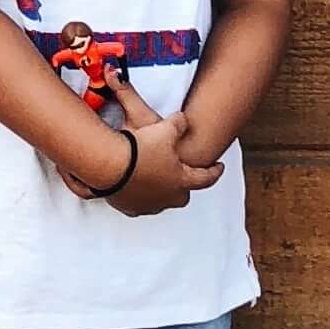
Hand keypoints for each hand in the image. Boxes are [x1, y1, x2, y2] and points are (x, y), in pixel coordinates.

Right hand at [105, 114, 222, 219]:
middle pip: (183, 196)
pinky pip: (138, 203)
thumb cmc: (142, 149)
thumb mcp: (166, 129)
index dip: (215, 170)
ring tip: (157, 177)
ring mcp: (148, 205)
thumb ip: (179, 124)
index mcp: (182, 182)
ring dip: (161, 190)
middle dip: (185, 186)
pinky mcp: (128, 207)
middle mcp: (167, 198)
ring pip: (160, 200)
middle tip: (184, 175)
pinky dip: (139, 195)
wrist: (110, 166)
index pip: (206, 178)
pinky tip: (134, 185)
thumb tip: (184, 120)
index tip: (219, 166)